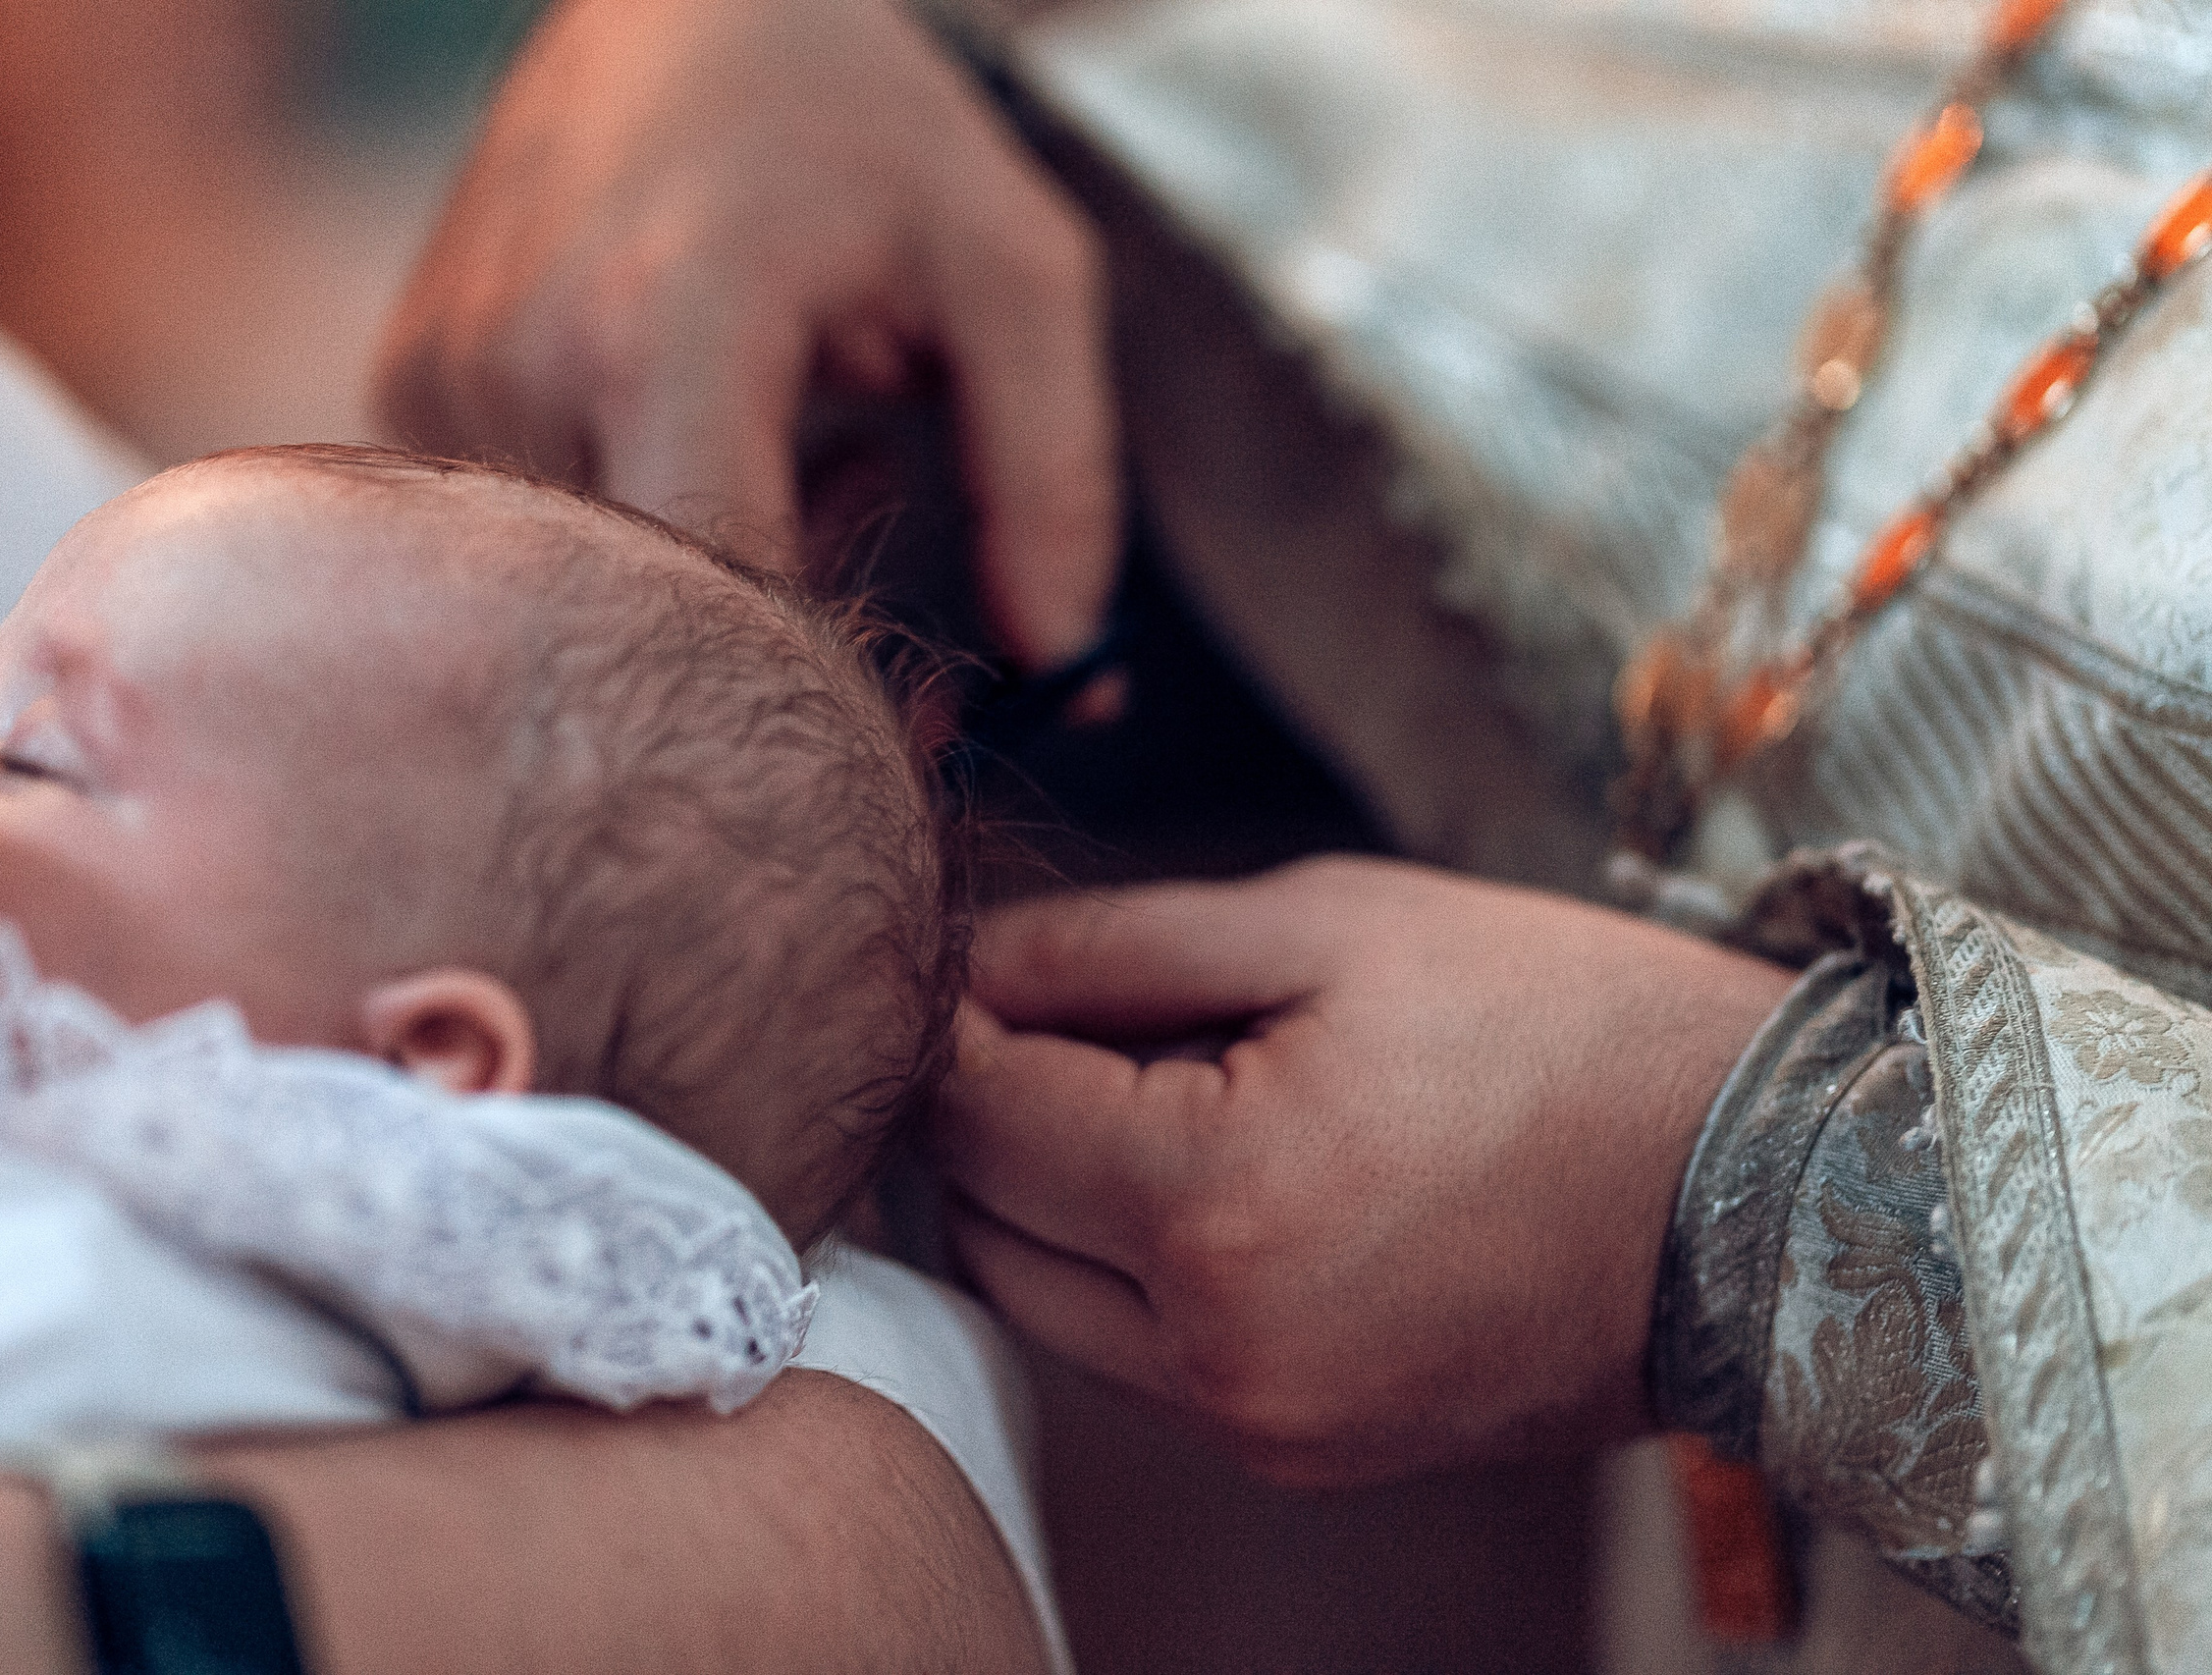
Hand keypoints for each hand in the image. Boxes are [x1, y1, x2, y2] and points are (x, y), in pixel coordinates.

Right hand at [375, 0, 1119, 669]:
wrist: (681, 0)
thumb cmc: (862, 130)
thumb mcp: (1013, 268)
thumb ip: (1055, 476)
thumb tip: (1062, 680)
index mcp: (668, 319)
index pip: (721, 598)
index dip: (822, 680)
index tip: (914, 685)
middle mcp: (521, 360)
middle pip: (653, 619)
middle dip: (781, 630)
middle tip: (872, 514)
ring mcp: (440, 376)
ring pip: (591, 592)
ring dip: (712, 572)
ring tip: (795, 438)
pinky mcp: (404, 387)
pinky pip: (531, 540)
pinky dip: (634, 527)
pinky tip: (699, 427)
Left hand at [938, 856, 1793, 1485]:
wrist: (1764, 1188)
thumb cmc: (1559, 1025)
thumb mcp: (1328, 922)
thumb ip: (1110, 947)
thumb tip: (966, 967)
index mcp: (1216, 1201)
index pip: (977, 1114)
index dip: (958, 1021)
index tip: (990, 965)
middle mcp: (1217, 1350)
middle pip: (986, 1225)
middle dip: (991, 1115)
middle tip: (1067, 1020)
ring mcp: (1262, 1424)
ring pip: (1044, 1308)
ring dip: (1046, 1204)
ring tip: (1147, 1098)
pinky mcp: (1304, 1456)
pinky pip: (1137, 1363)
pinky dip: (1127, 1275)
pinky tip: (1212, 1184)